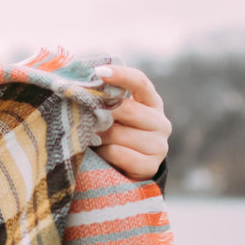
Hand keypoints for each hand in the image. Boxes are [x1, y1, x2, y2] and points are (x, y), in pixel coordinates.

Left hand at [92, 64, 170, 180]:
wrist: (124, 173)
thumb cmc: (114, 137)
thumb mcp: (113, 116)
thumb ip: (107, 101)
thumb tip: (83, 86)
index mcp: (152, 103)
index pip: (140, 82)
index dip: (121, 75)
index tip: (99, 71)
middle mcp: (161, 122)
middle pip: (126, 109)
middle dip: (101, 114)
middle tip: (84, 119)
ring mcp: (159, 145)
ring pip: (119, 133)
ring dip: (99, 136)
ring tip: (91, 139)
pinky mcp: (150, 166)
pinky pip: (118, 153)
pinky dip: (104, 153)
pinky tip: (100, 154)